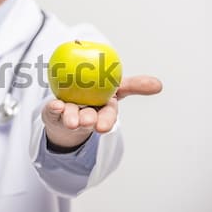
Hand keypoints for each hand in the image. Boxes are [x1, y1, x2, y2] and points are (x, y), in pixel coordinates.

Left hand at [42, 75, 161, 147]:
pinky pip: (52, 110)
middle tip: (86, 121)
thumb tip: (159, 85)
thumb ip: (135, 85)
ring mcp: (69, 114)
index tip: (102, 127)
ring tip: (70, 120)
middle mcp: (86, 114)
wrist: (73, 105)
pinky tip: (55, 105)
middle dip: (88, 121)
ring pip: (70, 116)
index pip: (107, 116)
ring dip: (70, 117)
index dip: (105, 121)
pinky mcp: (53, 113)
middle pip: (88, 118)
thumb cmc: (97, 96)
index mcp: (102, 110)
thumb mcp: (117, 88)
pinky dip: (53, 108)